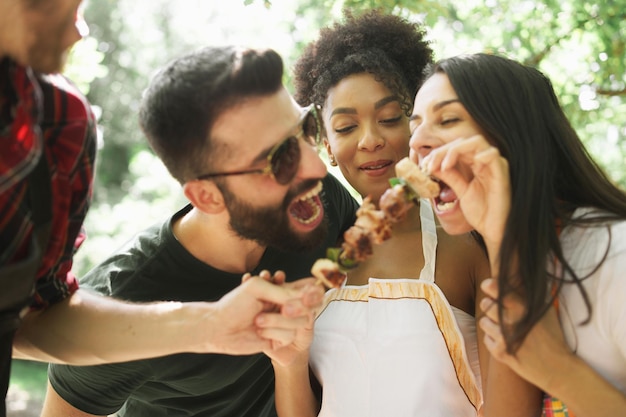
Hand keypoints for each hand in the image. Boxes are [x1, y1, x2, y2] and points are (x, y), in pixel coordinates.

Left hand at [205, 274, 321, 354]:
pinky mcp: (278, 339)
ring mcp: (281, 323)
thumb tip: (304, 299)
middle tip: (283, 308)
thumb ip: (283, 291)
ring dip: (277, 321)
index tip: (311, 291)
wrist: (218, 328)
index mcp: (279, 290)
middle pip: (306, 307)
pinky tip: (258, 331)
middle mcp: (282, 306)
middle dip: (294, 308)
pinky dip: (273, 333)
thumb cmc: (235, 304)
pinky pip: (288, 336)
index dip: (311, 292)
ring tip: (257, 320)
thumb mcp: (258, 288)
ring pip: (297, 322)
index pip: (305, 290)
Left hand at [422, 135, 510, 247]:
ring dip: (456, 150)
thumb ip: (450, 176)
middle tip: (430, 166)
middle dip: (442, 151)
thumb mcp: (460, 191)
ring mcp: (494, 164)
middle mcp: (485, 161)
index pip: (456, 147)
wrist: (494, 229)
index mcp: (475, 164)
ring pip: (476, 142)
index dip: (438, 153)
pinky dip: (480, 154)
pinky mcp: (501, 172)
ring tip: (444, 166)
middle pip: (462, 142)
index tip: (425, 166)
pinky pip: (493, 154)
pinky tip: (469, 164)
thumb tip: (433, 165)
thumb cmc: (482, 212)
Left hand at [478, 278, 571, 390]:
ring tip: (504, 329)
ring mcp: (503, 337)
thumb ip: (531, 294)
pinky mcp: (499, 352)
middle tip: (498, 311)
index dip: (489, 286)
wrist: (558, 367)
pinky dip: (494, 340)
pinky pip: (487, 339)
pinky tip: (507, 342)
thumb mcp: (546, 311)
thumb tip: (522, 277)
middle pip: (485, 304)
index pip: (495, 289)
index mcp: (522, 307)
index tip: (487, 285)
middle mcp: (510, 320)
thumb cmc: (553, 336)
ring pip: (483, 322)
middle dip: (489, 305)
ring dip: (491, 324)